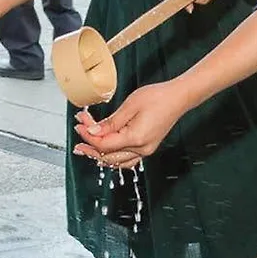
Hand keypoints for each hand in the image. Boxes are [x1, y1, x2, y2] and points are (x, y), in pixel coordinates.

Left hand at [73, 82, 190, 163]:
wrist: (178, 97)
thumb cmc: (157, 97)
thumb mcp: (129, 106)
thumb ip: (110, 122)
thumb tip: (93, 132)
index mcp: (136, 138)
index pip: (104, 145)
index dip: (88, 136)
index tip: (79, 125)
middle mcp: (141, 149)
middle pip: (108, 155)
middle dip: (90, 145)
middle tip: (78, 135)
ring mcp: (146, 150)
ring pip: (117, 161)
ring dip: (100, 154)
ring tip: (86, 147)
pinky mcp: (147, 147)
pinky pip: (126, 159)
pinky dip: (113, 156)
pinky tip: (104, 151)